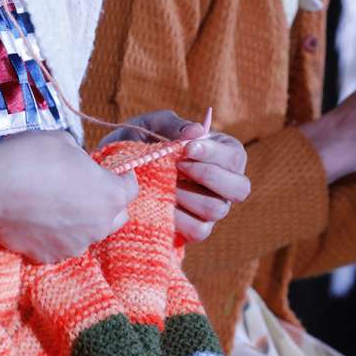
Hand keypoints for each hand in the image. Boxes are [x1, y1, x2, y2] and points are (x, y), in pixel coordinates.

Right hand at [0, 131, 137, 263]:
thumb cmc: (30, 158)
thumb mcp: (65, 143)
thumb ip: (82, 159)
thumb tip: (78, 166)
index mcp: (111, 195)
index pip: (131, 188)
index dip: (123, 178)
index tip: (114, 172)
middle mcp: (100, 225)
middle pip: (116, 216)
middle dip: (107, 204)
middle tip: (88, 190)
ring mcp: (76, 244)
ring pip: (88, 233)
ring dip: (80, 221)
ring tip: (56, 206)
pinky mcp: (50, 256)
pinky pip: (61, 245)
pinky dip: (54, 235)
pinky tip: (37, 220)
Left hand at [98, 110, 249, 243]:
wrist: (115, 176)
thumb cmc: (140, 145)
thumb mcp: (151, 126)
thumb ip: (173, 124)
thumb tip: (198, 131)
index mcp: (223, 155)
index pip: (235, 157)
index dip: (215, 154)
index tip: (186, 148)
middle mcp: (224, 185)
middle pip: (240, 188)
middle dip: (209, 175)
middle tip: (179, 166)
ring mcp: (213, 210)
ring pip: (217, 209)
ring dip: (189, 195)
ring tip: (164, 183)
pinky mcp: (197, 230)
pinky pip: (199, 229)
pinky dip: (178, 216)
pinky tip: (160, 203)